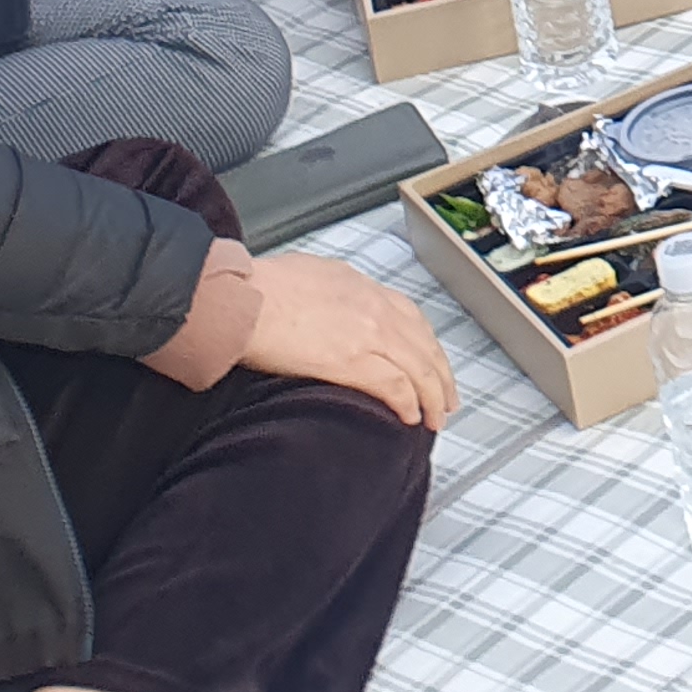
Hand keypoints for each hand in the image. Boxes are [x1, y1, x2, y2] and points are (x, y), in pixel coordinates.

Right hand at [240, 251, 458, 428]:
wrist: (244, 298)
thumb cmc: (262, 286)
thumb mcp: (310, 274)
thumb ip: (332, 292)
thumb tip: (332, 304)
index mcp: (362, 287)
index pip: (411, 317)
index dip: (427, 343)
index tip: (432, 360)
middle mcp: (374, 308)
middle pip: (424, 345)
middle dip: (440, 375)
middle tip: (447, 398)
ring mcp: (367, 335)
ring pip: (418, 368)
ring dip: (432, 396)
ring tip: (436, 417)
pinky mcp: (352, 362)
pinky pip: (395, 386)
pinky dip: (408, 402)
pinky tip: (411, 417)